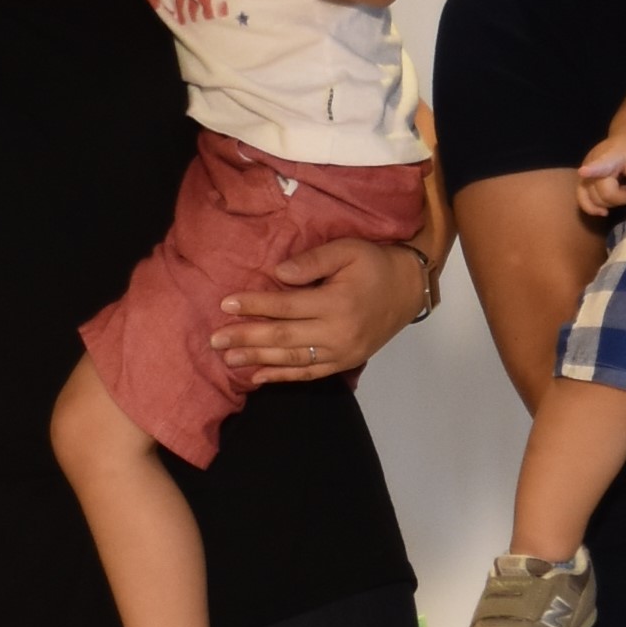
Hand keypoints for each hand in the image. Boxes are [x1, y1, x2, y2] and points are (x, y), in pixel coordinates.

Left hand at [208, 234, 425, 384]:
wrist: (409, 289)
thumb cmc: (374, 264)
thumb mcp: (347, 250)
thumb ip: (313, 261)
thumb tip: (277, 274)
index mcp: (336, 302)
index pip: (286, 306)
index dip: (254, 305)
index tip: (225, 304)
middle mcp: (337, 332)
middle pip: (283, 338)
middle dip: (247, 338)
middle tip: (215, 340)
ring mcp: (342, 352)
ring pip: (292, 360)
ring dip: (258, 360)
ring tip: (229, 359)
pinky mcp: (345, 363)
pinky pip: (309, 373)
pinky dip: (282, 377)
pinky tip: (258, 377)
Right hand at [577, 132, 625, 214]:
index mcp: (609, 157)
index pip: (599, 164)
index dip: (591, 170)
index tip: (583, 171)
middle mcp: (590, 164)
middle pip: (601, 194)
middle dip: (620, 198)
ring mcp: (584, 174)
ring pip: (592, 200)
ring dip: (609, 203)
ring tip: (621, 191)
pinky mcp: (582, 181)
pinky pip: (582, 200)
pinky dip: (592, 208)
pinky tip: (604, 212)